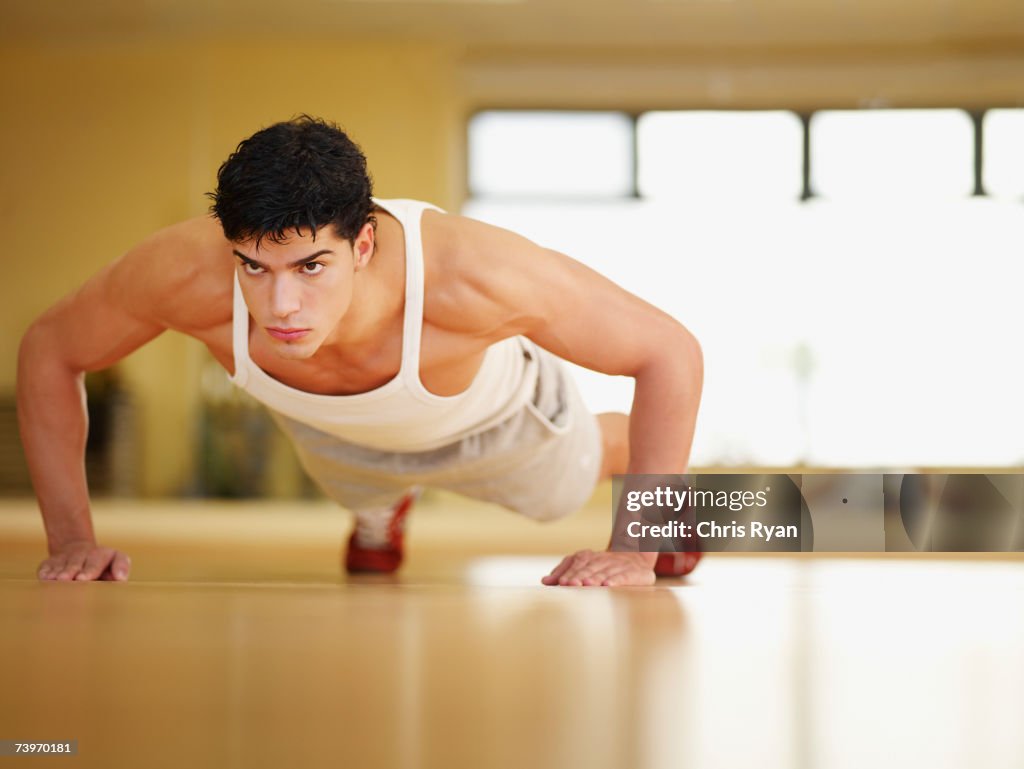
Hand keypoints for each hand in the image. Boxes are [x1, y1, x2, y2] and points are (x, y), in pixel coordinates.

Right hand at [37, 541, 130, 581]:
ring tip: (59, 580)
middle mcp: (84, 553)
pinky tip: (45, 578)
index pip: (98, 561)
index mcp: (103, 554)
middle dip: (74, 570)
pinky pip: (46, 566)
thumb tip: (121, 577)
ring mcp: (65, 556)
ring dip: (60, 572)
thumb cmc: (103, 565)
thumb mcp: (116, 562)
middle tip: (72, 579)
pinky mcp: (50, 562)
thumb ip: (121, 568)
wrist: (78, 551)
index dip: (91, 569)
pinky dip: (46, 572)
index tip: (84, 578)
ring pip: (62, 565)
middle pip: (78, 562)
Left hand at [541, 549, 657, 586]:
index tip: (562, 582)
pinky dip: (616, 580)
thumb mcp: (584, 565)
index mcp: (590, 556)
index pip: (578, 562)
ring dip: (596, 578)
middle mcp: (605, 559)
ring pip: (606, 571)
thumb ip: (564, 571)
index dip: (571, 572)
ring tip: (587, 585)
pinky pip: (625, 576)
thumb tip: (545, 581)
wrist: (637, 557)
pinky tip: (608, 586)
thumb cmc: (604, 566)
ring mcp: (621, 565)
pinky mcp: (637, 573)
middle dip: (581, 576)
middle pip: (591, 567)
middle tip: (571, 584)